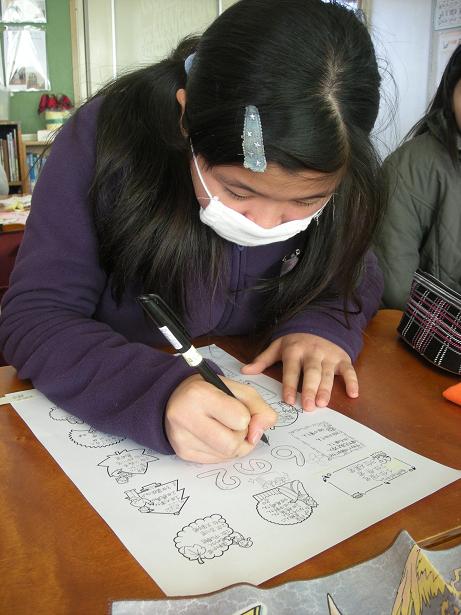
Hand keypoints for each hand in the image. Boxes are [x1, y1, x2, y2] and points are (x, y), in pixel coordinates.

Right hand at [165, 374, 276, 462]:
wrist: (178, 396)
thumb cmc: (211, 391)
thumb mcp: (239, 390)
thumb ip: (259, 409)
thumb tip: (257, 434)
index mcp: (200, 394)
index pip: (241, 420)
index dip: (246, 417)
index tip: (237, 409)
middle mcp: (186, 416)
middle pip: (232, 445)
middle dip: (241, 436)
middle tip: (233, 423)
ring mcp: (181, 437)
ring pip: (226, 455)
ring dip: (233, 444)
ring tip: (224, 428)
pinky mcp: (182, 452)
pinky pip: (216, 461)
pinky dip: (222, 451)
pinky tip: (215, 436)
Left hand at [241, 333, 357, 410]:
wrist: (319, 323)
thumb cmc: (295, 341)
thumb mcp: (277, 346)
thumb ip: (263, 360)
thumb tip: (244, 371)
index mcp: (294, 351)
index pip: (291, 370)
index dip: (289, 385)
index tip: (288, 400)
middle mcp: (312, 353)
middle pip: (311, 373)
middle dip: (309, 389)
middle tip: (308, 406)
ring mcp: (328, 355)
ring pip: (327, 373)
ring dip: (326, 388)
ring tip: (323, 403)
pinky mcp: (342, 357)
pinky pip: (349, 370)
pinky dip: (352, 381)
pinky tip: (353, 394)